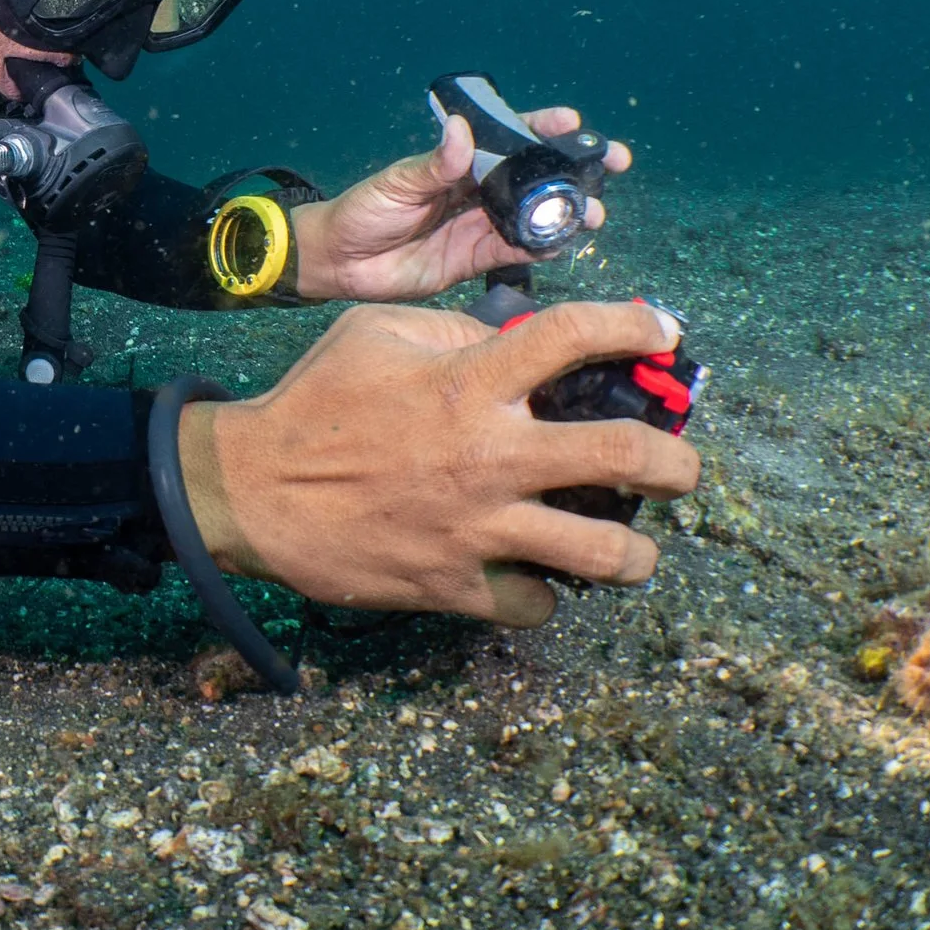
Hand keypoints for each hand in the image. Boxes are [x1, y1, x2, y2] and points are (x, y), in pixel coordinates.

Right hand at [177, 299, 700, 624]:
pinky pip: (534, 603)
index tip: (664, 330)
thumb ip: (450, 328)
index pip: (572, 336)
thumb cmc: (313, 403)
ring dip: (636, 552)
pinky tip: (539, 577)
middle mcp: (487, 455)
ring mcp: (477, 527)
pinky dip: (546, 593)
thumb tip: (510, 340)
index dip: (634, 325)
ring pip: (602, 552)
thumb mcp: (374, 332)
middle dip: (674, 461)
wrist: (250, 490)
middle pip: (622, 455)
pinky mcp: (455, 585)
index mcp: (467, 383)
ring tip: (635, 546)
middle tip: (679, 466)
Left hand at [290, 106, 632, 302]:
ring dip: (569, 212)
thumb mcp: (396, 183)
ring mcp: (482, 224)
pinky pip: (519, 251)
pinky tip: (567, 243)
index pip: (509, 137)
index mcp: (461, 161)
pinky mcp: (478, 259)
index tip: (574, 121)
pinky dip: (544, 248)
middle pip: (536, 175)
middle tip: (614, 163)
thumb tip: (460, 131)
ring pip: (537, 214)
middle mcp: (479, 190)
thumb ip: (433, 165)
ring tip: (594, 213)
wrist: (341, 262)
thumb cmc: (363, 210)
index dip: (543, 128)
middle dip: (576, 169)